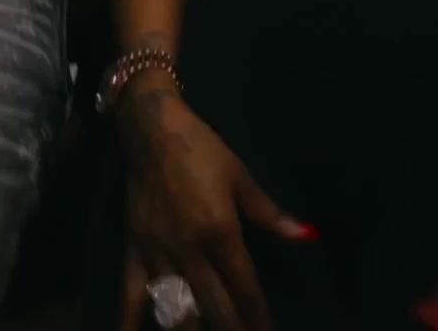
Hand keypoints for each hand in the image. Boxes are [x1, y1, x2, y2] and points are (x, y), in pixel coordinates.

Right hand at [117, 79, 312, 330]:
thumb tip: (308, 235)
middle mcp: (190, 250)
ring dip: (193, 329)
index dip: (258, 318)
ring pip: (176, 308)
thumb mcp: (241, 177)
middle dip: (232, 330)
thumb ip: (271, 215)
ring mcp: (158, 253)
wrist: (152, 128)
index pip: (245, 288)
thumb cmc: (202, 149)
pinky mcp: (133, 249)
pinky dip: (129, 321)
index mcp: (221, 232)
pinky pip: (129, 294)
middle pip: (215, 307)